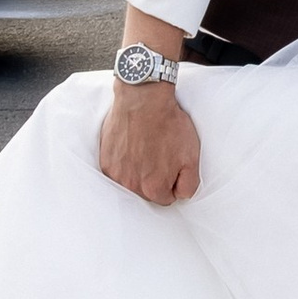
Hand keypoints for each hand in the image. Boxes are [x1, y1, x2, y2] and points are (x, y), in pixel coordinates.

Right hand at [99, 77, 200, 203]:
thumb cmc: (169, 125)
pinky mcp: (105, 161)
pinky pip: (117, 172)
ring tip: (145, 150)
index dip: (172, 181)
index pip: (166, 198)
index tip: (171, 164)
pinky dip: (124, 164)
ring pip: (130, 184)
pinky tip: (131, 148)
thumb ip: (188, 185)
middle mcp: (131, 186)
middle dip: (154, 179)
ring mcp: (116, 174)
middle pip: (146, 193)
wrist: (143, 99)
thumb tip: (181, 196)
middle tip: (158, 155)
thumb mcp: (191, 156)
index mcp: (154, 188)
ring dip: (138, 173)